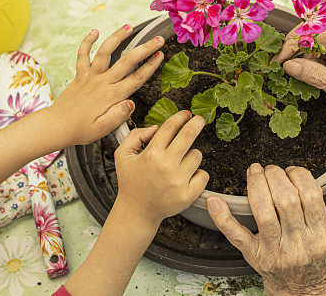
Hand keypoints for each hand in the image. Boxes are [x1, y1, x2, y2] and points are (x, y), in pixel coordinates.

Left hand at [46, 25, 163, 145]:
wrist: (56, 126)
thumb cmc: (80, 130)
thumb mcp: (103, 130)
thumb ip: (119, 115)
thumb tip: (131, 103)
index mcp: (112, 96)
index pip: (137, 78)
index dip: (151, 65)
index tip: (160, 55)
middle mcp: (103, 83)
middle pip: (127, 61)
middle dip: (144, 48)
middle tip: (157, 39)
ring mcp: (91, 77)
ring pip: (105, 52)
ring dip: (117, 37)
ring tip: (128, 26)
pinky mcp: (80, 75)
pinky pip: (82, 55)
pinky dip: (87, 42)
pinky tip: (94, 32)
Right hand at [114, 111, 209, 228]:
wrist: (136, 212)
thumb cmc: (131, 182)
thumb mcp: (122, 155)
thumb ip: (135, 135)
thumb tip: (155, 127)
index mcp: (151, 154)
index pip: (170, 127)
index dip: (180, 117)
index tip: (186, 114)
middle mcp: (166, 166)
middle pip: (189, 135)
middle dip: (196, 123)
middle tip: (199, 119)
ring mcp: (178, 181)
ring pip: (197, 155)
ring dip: (191, 155)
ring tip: (180, 163)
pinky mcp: (187, 195)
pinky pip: (203, 175)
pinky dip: (198, 174)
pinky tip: (187, 176)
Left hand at [208, 165, 325, 295]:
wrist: (304, 294)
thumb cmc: (320, 260)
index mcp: (321, 236)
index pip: (310, 195)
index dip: (299, 175)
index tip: (292, 171)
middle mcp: (299, 244)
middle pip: (286, 200)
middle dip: (276, 176)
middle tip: (272, 169)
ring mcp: (276, 251)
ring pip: (264, 212)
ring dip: (257, 186)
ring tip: (256, 172)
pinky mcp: (255, 257)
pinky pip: (237, 236)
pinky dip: (224, 218)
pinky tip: (216, 201)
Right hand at [273, 18, 325, 121]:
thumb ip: (316, 77)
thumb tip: (290, 65)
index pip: (317, 33)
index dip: (294, 46)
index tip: (280, 60)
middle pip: (317, 26)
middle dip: (299, 45)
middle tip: (286, 64)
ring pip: (321, 29)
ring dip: (309, 48)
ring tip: (307, 69)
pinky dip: (319, 49)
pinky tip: (319, 65)